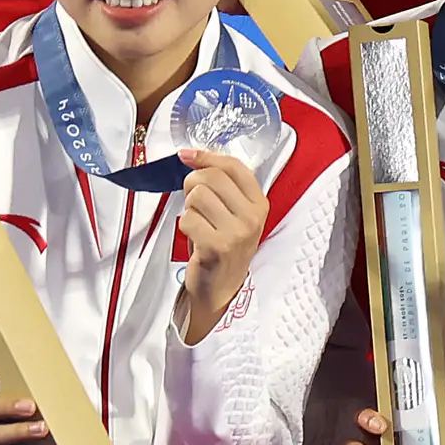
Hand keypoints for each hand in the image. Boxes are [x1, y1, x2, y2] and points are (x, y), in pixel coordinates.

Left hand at [171, 149, 265, 340]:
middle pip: (211, 177)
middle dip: (193, 184)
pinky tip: (194, 237)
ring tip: (197, 222)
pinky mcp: (216, 246)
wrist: (221, 288)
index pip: (234, 167)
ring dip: (189, 207)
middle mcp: (252, 217)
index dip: (207, 156)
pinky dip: (184, 226)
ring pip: (197, 196)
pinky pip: (188, 219)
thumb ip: (221, 186)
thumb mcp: (233, 214)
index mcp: (259, 204)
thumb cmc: (222, 246)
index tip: (188, 156)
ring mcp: (236, 232)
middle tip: (193, 202)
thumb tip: (191, 155)